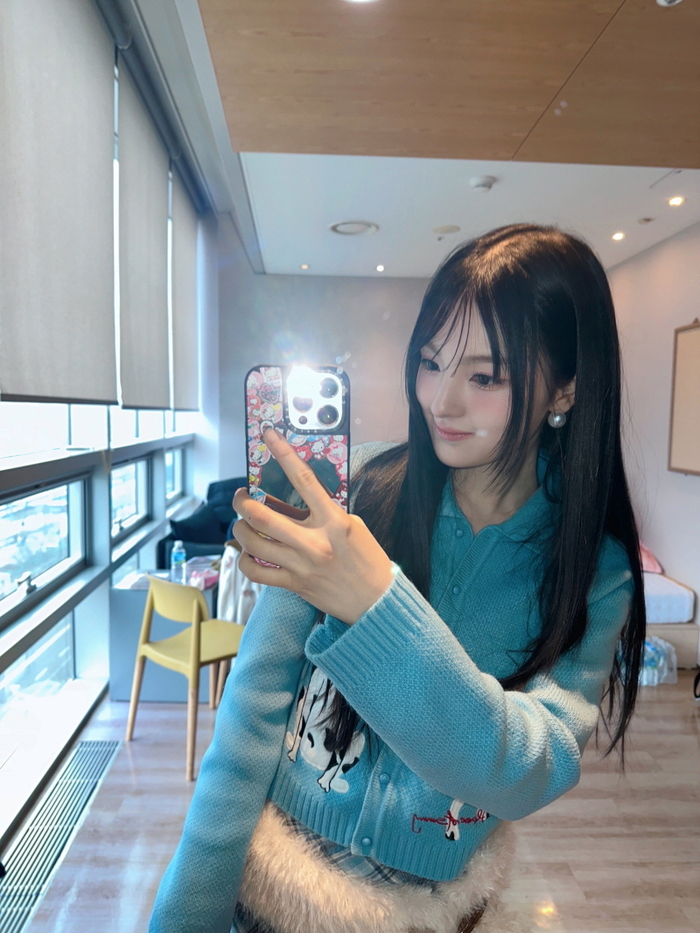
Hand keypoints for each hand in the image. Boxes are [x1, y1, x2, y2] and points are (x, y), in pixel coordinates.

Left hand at [233, 429, 393, 624]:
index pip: (303, 480)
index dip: (283, 453)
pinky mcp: (293, 584)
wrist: (376, 601)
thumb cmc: (368, 560)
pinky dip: (245, 560)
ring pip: (253, 542)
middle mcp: (314, 542)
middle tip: (241, 495)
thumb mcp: (352, 526)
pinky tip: (247, 552)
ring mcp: (301, 565)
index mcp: (333, 521)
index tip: (268, 435)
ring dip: (240, 527)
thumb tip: (291, 499)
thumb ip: (323, 512)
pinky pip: (256, 572)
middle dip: (243, 501)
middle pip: (263, 516)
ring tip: (242, 522)